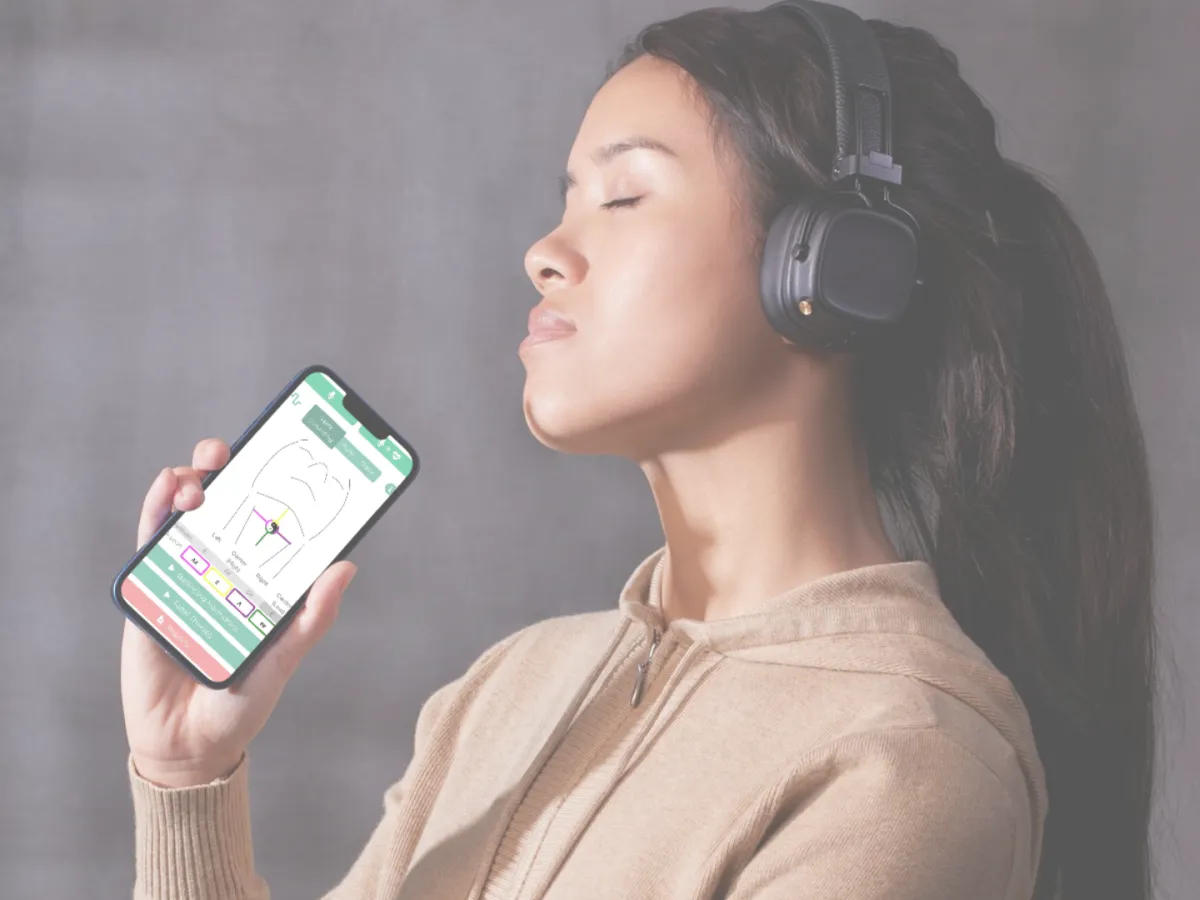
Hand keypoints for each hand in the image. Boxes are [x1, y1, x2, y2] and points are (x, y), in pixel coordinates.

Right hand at [120, 438, 356, 787]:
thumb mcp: (285, 656)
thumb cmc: (242, 699)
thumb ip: (312, 617)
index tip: (294, 452)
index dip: (282, 485)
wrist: (187, 741)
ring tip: (206, 470)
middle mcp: (228, 566)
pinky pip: (152, 538)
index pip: (275, 521)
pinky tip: (169, 486)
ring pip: (191, 511)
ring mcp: (188, 570)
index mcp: (264, 578)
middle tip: (244, 451)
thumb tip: (346, 567)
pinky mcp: (151, 584)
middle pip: (231, 504)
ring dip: (196, 478)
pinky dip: (157, 506)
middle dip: (236, 468)